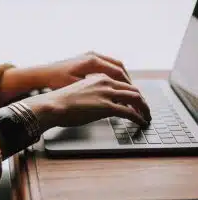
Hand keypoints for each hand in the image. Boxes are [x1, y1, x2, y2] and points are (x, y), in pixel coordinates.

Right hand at [22, 73, 150, 132]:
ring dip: (144, 108)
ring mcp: (107, 94)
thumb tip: (99, 104)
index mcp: (99, 77)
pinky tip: (141, 122)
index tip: (135, 101)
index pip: (123, 83)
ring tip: (147, 116)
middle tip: (146, 110)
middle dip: (142, 101)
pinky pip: (129, 112)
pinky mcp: (106, 107)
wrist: (53, 105)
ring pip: (135, 98)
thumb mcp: (80, 91)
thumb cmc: (61, 101)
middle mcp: (106, 82)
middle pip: (133, 89)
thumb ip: (93, 94)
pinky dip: (138, 117)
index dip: (132, 93)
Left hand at [43, 51, 131, 89]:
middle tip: (133, 93)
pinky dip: (113, 74)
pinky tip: (113, 84)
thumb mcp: (76, 87)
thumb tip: (112, 98)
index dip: (127, 85)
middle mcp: (93, 55)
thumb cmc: (56, 81)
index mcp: (92, 61)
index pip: (117, 72)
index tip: (133, 95)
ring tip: (126, 90)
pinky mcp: (86, 58)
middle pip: (119, 67)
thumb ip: (95, 91)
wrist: (42, 74)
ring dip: (121, 77)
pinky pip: (106, 65)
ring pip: (113, 65)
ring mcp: (90, 55)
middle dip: (127, 81)